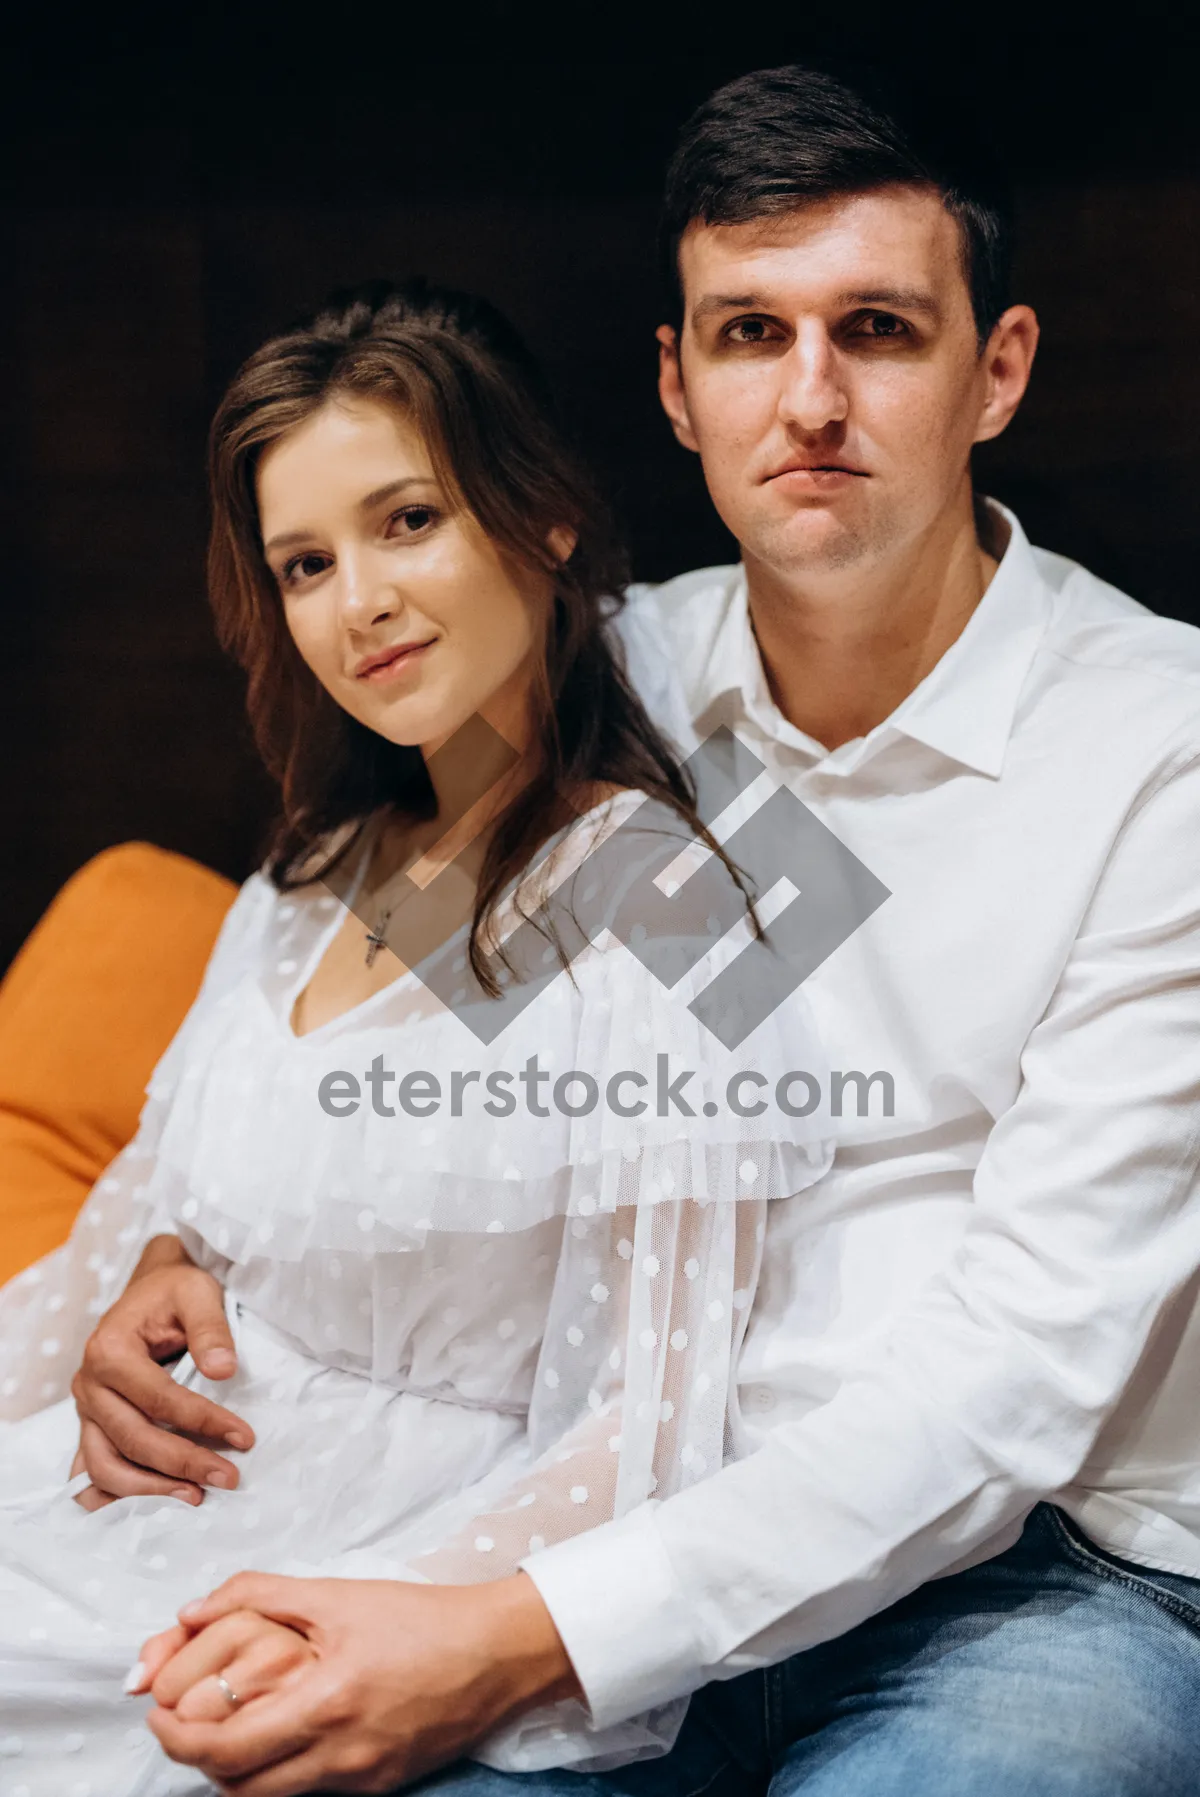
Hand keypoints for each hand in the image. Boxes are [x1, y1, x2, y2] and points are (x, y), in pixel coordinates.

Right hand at [70, 1248, 253, 1506]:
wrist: (151, 1289)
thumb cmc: (175, 1291)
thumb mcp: (197, 1293)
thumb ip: (210, 1329)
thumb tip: (223, 1371)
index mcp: (109, 1350)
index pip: (159, 1400)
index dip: (203, 1422)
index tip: (245, 1438)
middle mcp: (89, 1384)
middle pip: (133, 1439)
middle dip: (182, 1464)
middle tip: (228, 1478)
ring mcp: (86, 1409)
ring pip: (106, 1465)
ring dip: (149, 1489)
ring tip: (196, 1497)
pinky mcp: (92, 1425)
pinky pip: (93, 1469)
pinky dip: (115, 1493)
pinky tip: (148, 1507)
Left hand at [139, 1570, 581, 1794]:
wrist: (497, 1653)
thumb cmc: (420, 1617)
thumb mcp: (338, 1593)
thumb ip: (258, 1595)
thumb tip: (191, 1611)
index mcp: (325, 1703)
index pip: (222, 1749)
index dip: (175, 1737)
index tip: (157, 1710)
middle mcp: (339, 1755)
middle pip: (235, 1787)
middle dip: (194, 1758)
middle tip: (180, 1723)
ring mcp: (360, 1779)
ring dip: (233, 1771)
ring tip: (225, 1728)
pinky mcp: (378, 1787)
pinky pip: (308, 1792)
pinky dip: (278, 1772)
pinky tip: (279, 1735)